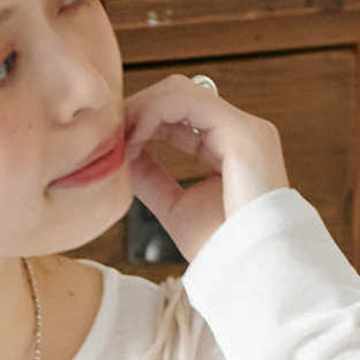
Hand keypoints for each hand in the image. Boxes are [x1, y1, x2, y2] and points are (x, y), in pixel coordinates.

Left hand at [122, 74, 289, 265]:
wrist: (249, 268)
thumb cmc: (221, 247)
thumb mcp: (175, 207)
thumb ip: (153, 180)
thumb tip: (126, 161)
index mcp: (229, 145)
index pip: (180, 113)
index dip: (143, 120)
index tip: (114, 143)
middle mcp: (239, 130)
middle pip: (179, 94)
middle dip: (138, 109)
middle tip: (109, 135)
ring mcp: (245, 128)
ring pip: (182, 91)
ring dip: (142, 109)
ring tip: (119, 138)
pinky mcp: (243, 133)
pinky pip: (191, 102)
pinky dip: (154, 113)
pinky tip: (135, 137)